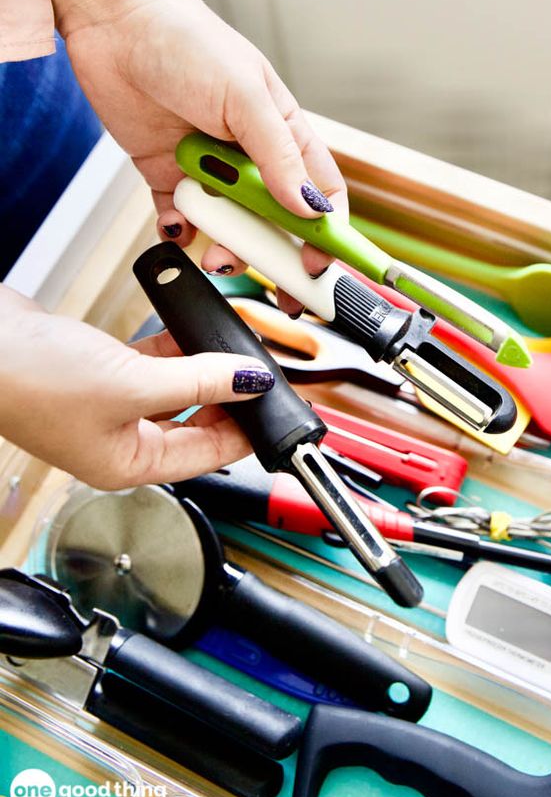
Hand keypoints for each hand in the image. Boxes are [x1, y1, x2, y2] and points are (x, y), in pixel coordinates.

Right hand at [0, 287, 273, 488]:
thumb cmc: (30, 381)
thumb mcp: (134, 383)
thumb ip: (199, 381)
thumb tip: (251, 380)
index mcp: (129, 465)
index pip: (208, 456)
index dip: (246, 431)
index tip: (274, 409)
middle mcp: (121, 441)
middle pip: (195, 424)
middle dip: (228, 398)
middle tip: (258, 374)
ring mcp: (109, 407)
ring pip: (174, 392)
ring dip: (203, 370)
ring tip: (233, 350)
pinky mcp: (98, 373)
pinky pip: (151, 367)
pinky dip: (172, 351)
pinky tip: (189, 332)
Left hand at [50, 0, 346, 314]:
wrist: (114, 21)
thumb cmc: (187, 40)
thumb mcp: (245, 97)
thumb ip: (278, 158)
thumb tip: (309, 209)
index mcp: (284, 135)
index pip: (321, 195)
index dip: (327, 234)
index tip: (323, 266)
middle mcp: (252, 158)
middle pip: (278, 223)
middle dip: (281, 259)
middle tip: (283, 293)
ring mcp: (212, 170)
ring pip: (231, 228)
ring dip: (226, 247)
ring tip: (214, 254)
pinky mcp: (172, 176)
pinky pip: (183, 219)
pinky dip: (182, 230)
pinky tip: (178, 226)